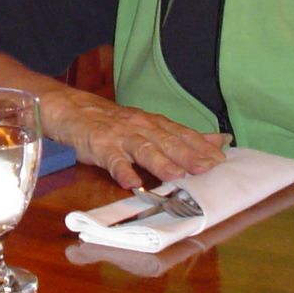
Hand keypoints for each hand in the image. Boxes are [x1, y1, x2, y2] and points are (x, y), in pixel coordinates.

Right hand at [44, 87, 227, 189]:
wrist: (72, 108)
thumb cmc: (113, 122)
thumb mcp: (149, 125)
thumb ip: (182, 136)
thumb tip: (219, 140)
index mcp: (154, 124)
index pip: (182, 134)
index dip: (201, 147)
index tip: (221, 159)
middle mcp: (141, 127)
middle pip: (168, 141)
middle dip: (188, 155)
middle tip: (207, 168)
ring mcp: (120, 136)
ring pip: (144, 149)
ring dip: (161, 163)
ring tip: (176, 176)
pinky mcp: (99, 145)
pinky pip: (112, 160)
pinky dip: (122, 171)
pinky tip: (131, 184)